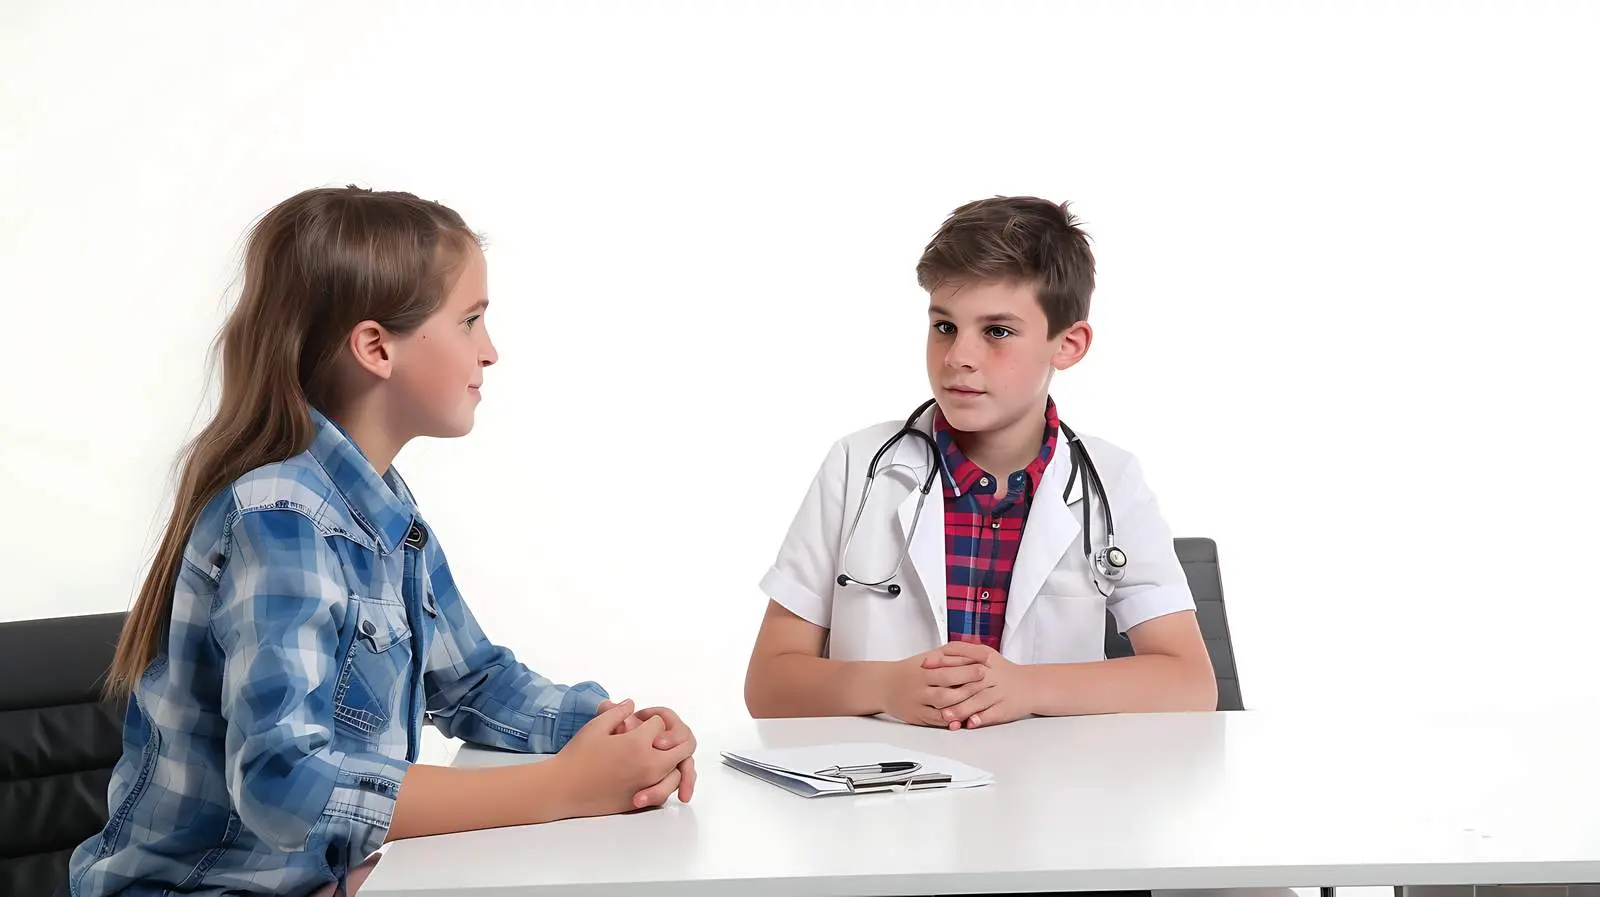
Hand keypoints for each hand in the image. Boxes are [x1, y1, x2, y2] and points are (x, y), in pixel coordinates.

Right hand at [550, 700, 694, 817]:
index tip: (639, 720)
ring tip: (664, 755)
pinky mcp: (641, 801)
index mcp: (639, 743)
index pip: (660, 723)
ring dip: (676, 761)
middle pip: (683, 747)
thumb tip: (631, 705)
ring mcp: (647, 785)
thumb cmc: (577, 756)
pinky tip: (655, 775)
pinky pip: (665, 790)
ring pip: (679, 771)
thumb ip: (618, 712)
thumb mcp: (596, 726)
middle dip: (676, 737)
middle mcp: (649, 764)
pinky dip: (665, 781)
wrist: (563, 789)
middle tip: (662, 735)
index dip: (650, 719)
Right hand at [876, 648, 989, 726]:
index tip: (986, 663)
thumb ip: (954, 654)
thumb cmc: (913, 669)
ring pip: (942, 702)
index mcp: (924, 667)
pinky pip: (935, 720)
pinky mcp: (916, 715)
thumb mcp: (930, 656)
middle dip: (967, 681)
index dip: (968, 664)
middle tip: (986, 679)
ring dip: (961, 702)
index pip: (949, 664)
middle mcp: (920, 682)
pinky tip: (962, 719)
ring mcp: (918, 700)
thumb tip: (982, 654)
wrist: (883, 685)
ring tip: (978, 700)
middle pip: (946, 682)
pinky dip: (949, 720)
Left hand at [922, 642, 1034, 728]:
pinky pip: (992, 714)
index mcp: (984, 660)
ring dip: (962, 709)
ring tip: (947, 716)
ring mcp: (999, 693)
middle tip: (932, 697)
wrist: (1029, 686)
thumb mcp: (983, 654)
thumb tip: (932, 657)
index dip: (941, 662)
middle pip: (968, 682)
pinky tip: (970, 723)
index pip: (960, 658)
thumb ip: (959, 652)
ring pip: (979, 701)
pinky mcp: (1005, 708)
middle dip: (950, 689)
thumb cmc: (1000, 671)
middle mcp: (992, 676)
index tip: (924, 666)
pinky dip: (981, 719)